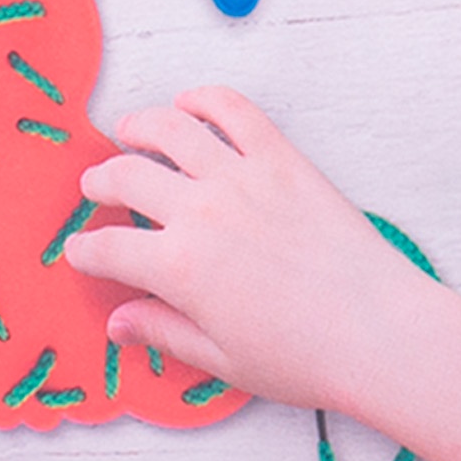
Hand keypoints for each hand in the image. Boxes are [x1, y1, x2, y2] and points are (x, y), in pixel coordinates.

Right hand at [66, 87, 438, 421]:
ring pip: (169, 129)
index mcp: (180, 269)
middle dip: (99, 182)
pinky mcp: (282, 158)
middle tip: (95, 188)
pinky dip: (204, 99)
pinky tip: (189, 104)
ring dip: (138, 126)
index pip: (107, 248)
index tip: (81, 252)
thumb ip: (164, 332)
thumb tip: (120, 322)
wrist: (380, 331)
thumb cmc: (308, 356)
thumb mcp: (223, 361)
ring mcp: (243, 178)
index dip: (84, 251)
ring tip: (127, 132)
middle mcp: (203, 213)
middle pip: (125, 176)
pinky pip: (234, 110)